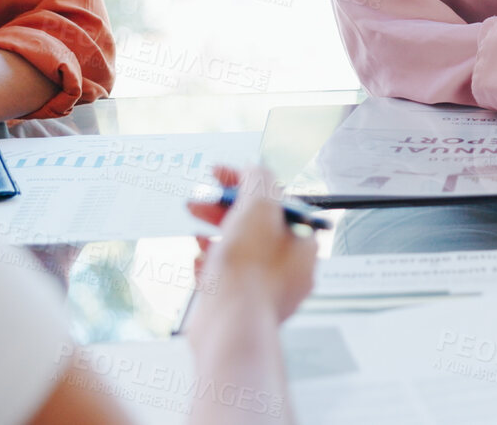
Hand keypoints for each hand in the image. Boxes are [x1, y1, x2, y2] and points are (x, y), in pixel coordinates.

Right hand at [185, 165, 316, 324]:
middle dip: (223, 208)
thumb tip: (252, 169)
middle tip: (197, 200)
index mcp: (303, 241)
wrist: (230, 327)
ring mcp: (266, 289)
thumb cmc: (249, 268)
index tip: (218, 175)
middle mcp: (290, 267)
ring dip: (214, 234)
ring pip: (239, 251)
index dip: (245, 182)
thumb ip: (257, 179)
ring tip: (193, 228)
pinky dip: (210, 265)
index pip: (276, 200)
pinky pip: (226, 278)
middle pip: (255, 225)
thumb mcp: (258, 205)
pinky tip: (197, 261)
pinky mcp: (242, 307)